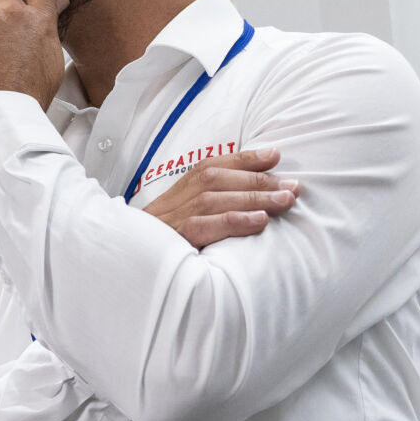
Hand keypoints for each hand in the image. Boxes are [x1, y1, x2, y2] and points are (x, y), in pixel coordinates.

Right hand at [141, 147, 297, 248]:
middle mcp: (176, 198)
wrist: (126, 264)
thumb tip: (250, 201)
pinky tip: (261, 222)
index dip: (245, 159)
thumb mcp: (180, 219)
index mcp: (178, 190)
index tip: (275, 155)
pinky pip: (208, 225)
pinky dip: (236, 221)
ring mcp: (174, 218)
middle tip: (293, 185)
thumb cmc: (161, 245)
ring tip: (286, 200)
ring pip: (218, 198)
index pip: (214, 166)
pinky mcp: (176, 239)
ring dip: (255, 197)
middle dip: (259, 180)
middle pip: (220, 179)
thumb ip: (207, 206)